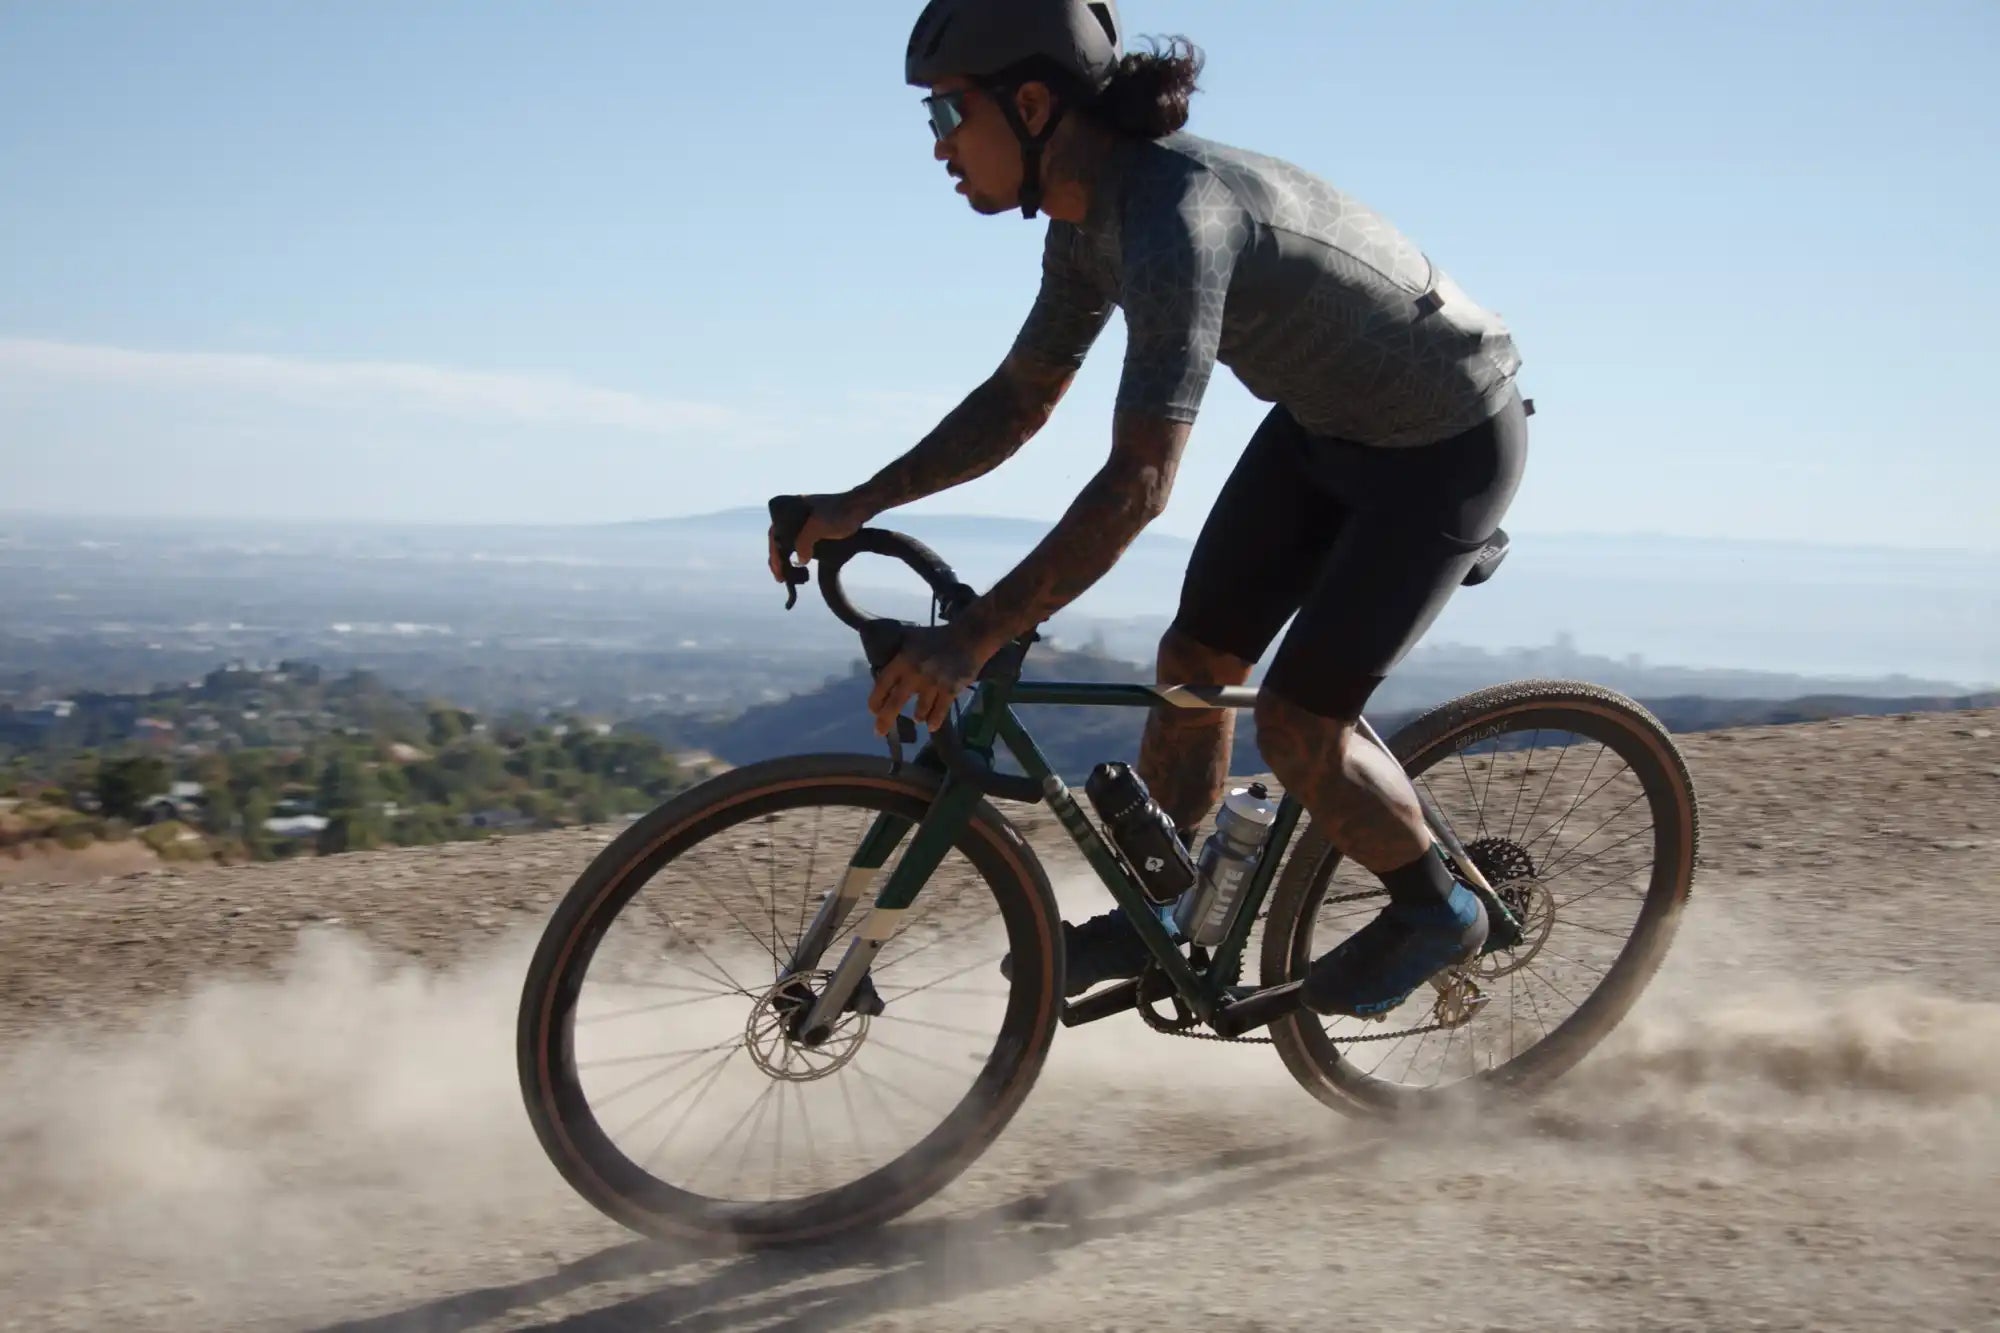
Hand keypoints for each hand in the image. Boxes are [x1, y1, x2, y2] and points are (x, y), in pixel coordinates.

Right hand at [767, 492, 872, 582]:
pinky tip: (800, 564)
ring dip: (787, 558)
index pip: (775, 535)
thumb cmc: (838, 513)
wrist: (860, 506)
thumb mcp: (817, 527)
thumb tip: (800, 561)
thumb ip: (804, 543)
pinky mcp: (815, 525)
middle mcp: (793, 513)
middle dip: (779, 559)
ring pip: (789, 542)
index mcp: (790, 509)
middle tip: (780, 578)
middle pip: (780, 539)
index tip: (779, 572)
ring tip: (787, 576)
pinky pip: (800, 542)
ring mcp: (804, 519)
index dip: (775, 555)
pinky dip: (798, 554)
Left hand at [867, 623, 992, 735]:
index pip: (882, 684)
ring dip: (918, 716)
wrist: (969, 638)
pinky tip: (931, 726)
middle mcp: (915, 674)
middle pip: (896, 702)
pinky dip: (934, 720)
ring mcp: (933, 683)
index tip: (873, 711)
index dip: (876, 700)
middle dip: (885, 719)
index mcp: (903, 660)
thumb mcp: (912, 639)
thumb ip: (898, 655)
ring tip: (917, 719)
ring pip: (920, 710)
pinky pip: (940, 711)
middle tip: (879, 732)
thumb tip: (884, 669)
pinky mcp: (950, 690)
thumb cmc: (938, 637)